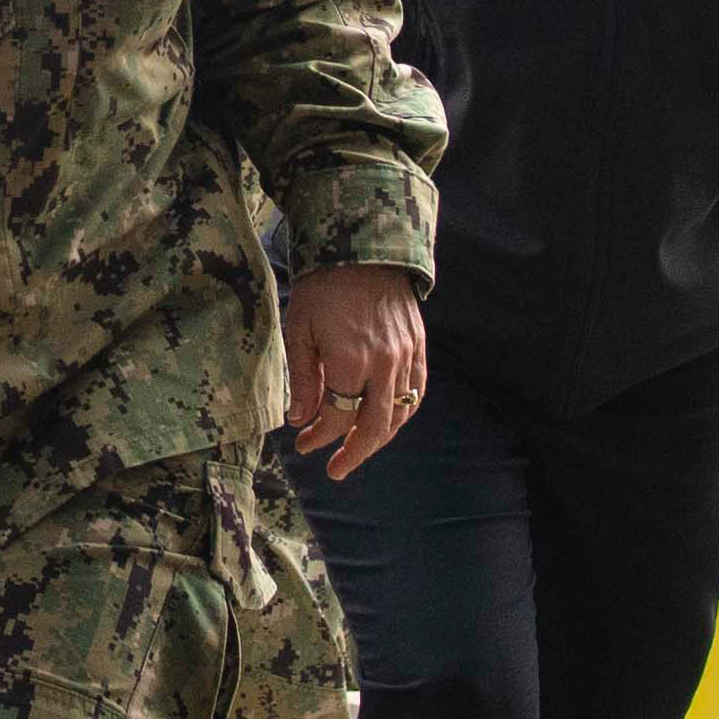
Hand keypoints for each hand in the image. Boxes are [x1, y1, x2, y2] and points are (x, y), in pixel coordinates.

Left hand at [283, 262, 430, 476]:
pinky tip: (388, 421)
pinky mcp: (418, 347)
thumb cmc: (323, 287)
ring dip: (379, 438)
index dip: (318, 437)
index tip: (303, 446)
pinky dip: (404, 413)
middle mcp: (383, 366)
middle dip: (353, 453)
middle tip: (336, 470)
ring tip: (358, 449)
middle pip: (373, 427)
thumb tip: (300, 420)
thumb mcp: (300, 329)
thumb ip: (303, 379)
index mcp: (350, 363)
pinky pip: (417, 392)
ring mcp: (406, 358)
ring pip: (400, 414)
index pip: (336, 418)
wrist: (364, 248)